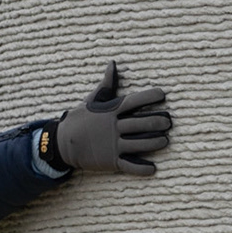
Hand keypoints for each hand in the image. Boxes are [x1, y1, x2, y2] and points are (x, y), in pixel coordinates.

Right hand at [48, 63, 170, 175]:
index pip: (133, 101)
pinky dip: (142, 168)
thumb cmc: (80, 120)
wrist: (62, 143)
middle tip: (169, 122)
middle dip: (157, 122)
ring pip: (139, 144)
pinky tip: (153, 168)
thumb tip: (113, 64)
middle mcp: (113, 128)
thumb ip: (106, 84)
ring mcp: (112, 145)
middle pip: (140, 124)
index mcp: (110, 111)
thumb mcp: (91, 100)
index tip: (162, 94)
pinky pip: (129, 165)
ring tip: (165, 140)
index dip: (149, 97)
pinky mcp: (111, 161)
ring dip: (155, 142)